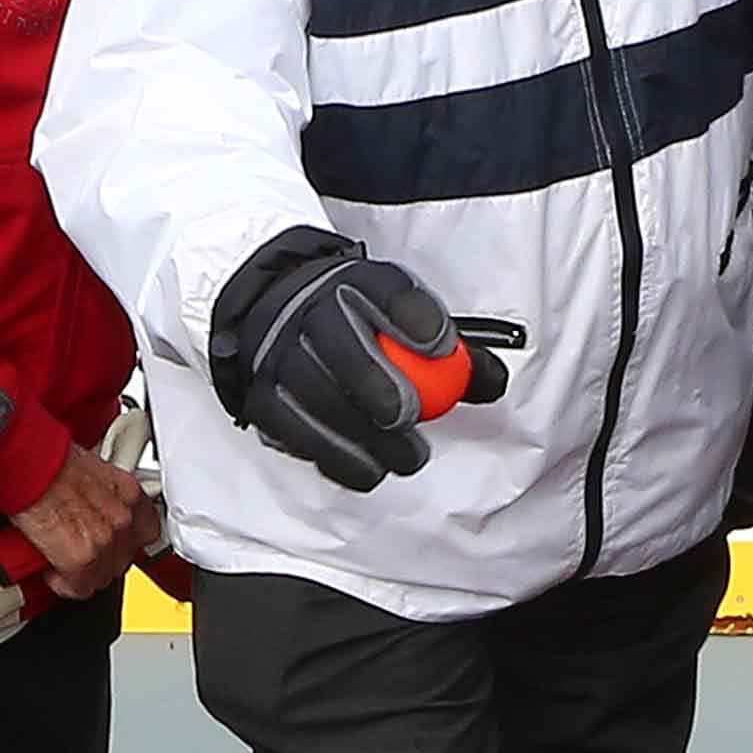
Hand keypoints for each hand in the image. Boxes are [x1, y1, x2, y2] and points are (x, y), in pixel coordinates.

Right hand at [13, 447, 155, 590]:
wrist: (25, 463)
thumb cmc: (46, 460)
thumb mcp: (89, 470)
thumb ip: (103, 497)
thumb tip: (94, 511)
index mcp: (129, 493)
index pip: (146, 533)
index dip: (125, 540)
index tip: (113, 541)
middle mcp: (122, 519)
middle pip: (124, 558)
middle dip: (102, 557)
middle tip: (80, 548)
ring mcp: (105, 540)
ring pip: (104, 576)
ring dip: (85, 571)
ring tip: (64, 558)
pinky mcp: (81, 559)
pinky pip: (79, 588)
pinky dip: (63, 583)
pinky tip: (52, 570)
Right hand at [212, 232, 497, 489]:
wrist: (277, 317)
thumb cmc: (356, 325)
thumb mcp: (402, 321)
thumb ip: (452, 352)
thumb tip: (491, 382)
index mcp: (352, 284)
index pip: (387, 291)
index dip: (414, 317)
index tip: (441, 346)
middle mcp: (309, 313)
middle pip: (345, 351)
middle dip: (379, 389)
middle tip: (409, 419)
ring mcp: (278, 356)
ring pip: (319, 400)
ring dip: (365, 439)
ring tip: (405, 459)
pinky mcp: (262, 398)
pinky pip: (297, 435)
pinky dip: (336, 459)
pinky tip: (365, 469)